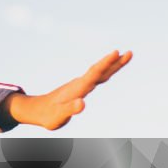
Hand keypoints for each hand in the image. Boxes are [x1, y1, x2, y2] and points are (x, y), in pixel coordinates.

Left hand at [2, 49, 132, 130]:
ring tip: (125, 56)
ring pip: (99, 73)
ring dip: (112, 65)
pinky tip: (109, 70)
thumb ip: (70, 109)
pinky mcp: (80, 88)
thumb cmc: (48, 115)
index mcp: (78, 88)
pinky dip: (106, 71)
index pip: (94, 73)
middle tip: (130, 52)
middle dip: (114, 62)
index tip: (116, 52)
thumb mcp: (58, 116)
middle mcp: (80, 84)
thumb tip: (82, 103)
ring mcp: (80, 85)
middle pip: (100, 70)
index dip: (106, 63)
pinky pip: (96, 77)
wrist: (36, 110)